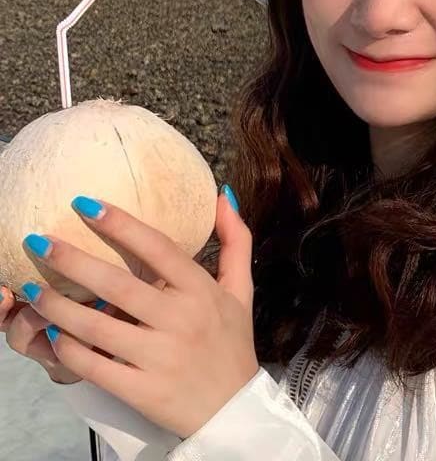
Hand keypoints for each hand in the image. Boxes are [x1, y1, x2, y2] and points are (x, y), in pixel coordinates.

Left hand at [19, 185, 259, 438]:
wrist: (233, 409)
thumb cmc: (232, 341)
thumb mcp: (241, 289)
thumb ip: (235, 240)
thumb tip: (224, 193)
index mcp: (202, 291)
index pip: (159, 249)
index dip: (122, 225)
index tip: (86, 205)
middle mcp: (181, 320)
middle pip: (118, 285)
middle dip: (72, 260)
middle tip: (38, 240)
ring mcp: (160, 357)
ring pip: (97, 327)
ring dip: (56, 306)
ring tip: (29, 288)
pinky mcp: (142, 390)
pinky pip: (95, 366)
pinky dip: (68, 350)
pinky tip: (50, 333)